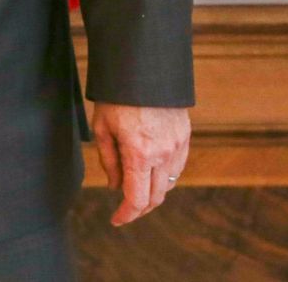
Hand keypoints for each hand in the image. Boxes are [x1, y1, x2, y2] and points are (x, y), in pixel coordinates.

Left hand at [92, 102, 190, 225]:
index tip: (115, 220)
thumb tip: (115, 187)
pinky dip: (164, 177)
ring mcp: (177, 146)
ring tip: (135, 190)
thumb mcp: (102, 127)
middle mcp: (163, 154)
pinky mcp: (185, 137)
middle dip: (139, 209)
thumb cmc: (117, 96)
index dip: (126, 215)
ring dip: (152, 194)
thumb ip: (109, 161)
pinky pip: (177, 167)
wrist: (145, 68)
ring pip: (168, 185)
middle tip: (124, 210)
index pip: (137, 199)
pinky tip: (151, 173)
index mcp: (139, 154)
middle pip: (155, 198)